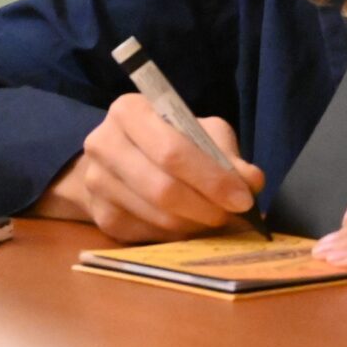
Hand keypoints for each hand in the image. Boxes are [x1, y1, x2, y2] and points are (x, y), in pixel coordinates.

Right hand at [35, 93, 263, 241]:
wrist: (120, 159)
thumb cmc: (167, 140)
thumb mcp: (199, 133)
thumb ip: (226, 154)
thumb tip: (250, 182)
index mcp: (129, 112)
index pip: (172, 151)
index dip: (211, 178)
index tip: (242, 199)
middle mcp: (103, 144)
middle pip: (162, 188)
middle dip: (205, 207)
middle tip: (230, 215)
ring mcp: (96, 182)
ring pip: (158, 216)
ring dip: (195, 223)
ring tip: (212, 217)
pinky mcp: (101, 215)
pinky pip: (149, 234)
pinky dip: (177, 234)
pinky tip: (187, 223)